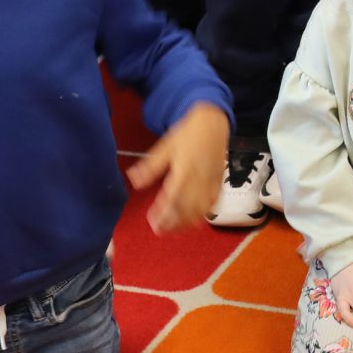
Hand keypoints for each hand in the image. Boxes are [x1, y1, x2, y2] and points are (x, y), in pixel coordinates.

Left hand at [126, 104, 228, 233]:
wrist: (213, 122)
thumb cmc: (188, 133)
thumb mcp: (165, 146)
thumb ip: (151, 166)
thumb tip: (134, 181)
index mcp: (185, 169)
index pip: (173, 197)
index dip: (163, 212)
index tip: (152, 221)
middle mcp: (200, 178)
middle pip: (187, 208)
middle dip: (173, 222)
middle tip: (160, 230)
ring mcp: (211, 182)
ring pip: (200, 209)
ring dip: (186, 223)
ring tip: (173, 230)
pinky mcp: (219, 182)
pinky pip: (212, 204)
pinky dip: (202, 216)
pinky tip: (192, 221)